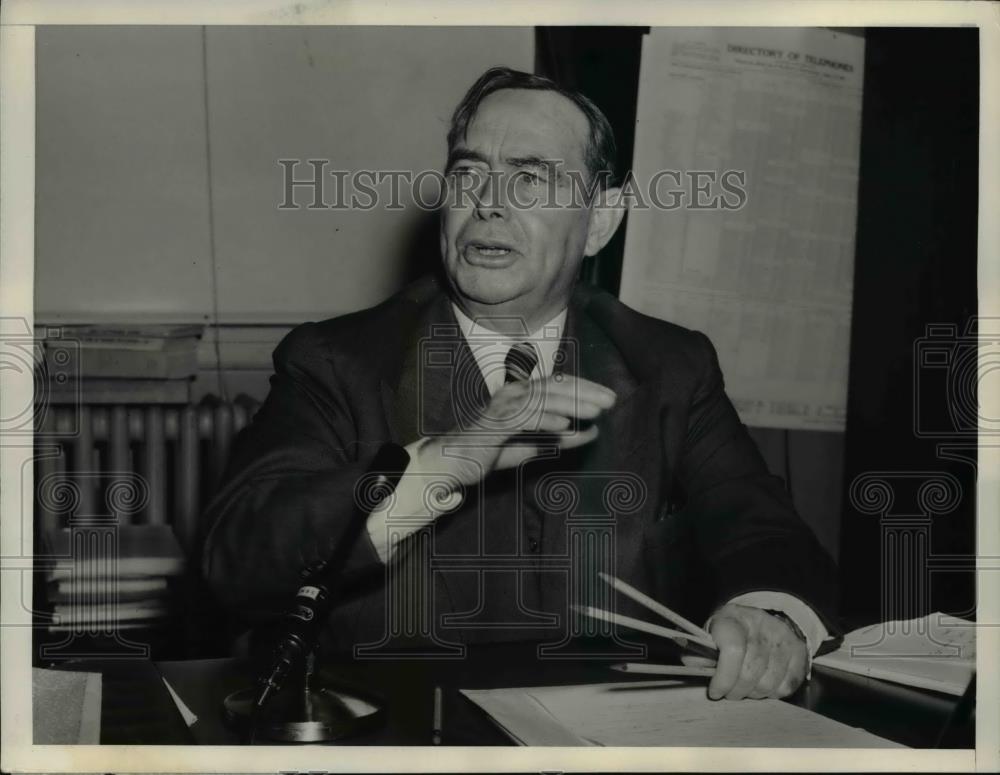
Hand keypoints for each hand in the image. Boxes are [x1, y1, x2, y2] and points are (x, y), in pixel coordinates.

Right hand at [417, 374, 615, 487]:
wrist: (448, 464)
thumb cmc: (484, 453)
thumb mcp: (527, 447)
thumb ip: (556, 440)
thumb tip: (589, 433)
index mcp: (519, 396)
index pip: (557, 384)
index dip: (584, 388)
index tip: (608, 397)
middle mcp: (511, 395)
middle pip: (554, 386)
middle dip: (585, 392)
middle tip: (611, 400)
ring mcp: (501, 407)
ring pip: (542, 398)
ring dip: (572, 403)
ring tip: (596, 412)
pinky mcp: (492, 423)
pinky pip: (523, 417)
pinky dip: (546, 418)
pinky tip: (566, 423)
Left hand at [681, 604, 807, 699]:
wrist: (761, 619)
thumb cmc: (730, 632)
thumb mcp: (710, 636)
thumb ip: (698, 653)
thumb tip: (691, 666)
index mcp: (733, 619)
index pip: (732, 650)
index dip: (723, 678)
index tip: (715, 691)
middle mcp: (760, 625)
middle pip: (750, 672)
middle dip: (736, 691)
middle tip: (729, 693)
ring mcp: (782, 638)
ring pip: (768, 682)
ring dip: (753, 694)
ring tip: (745, 689)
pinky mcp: (798, 651)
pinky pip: (786, 685)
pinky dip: (772, 693)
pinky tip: (762, 686)